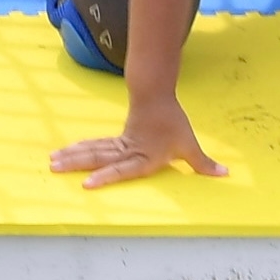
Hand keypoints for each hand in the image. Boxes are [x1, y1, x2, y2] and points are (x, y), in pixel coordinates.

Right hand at [50, 98, 226, 188]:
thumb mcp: (189, 145)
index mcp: (144, 157)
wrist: (156, 95)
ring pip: (92, 150)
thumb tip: (226, 174)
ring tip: (53, 161)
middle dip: (76, 163)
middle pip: (98, 157)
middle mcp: (128, 151)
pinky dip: (79, 149)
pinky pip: (95, 146)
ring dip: (72, 155)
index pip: (122, 169)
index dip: (106, 177)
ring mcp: (119, 144)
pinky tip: (66, 152)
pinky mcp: (116, 139)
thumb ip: (203, 163)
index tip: (87, 183)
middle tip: (55, 168)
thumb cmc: (172, 122)